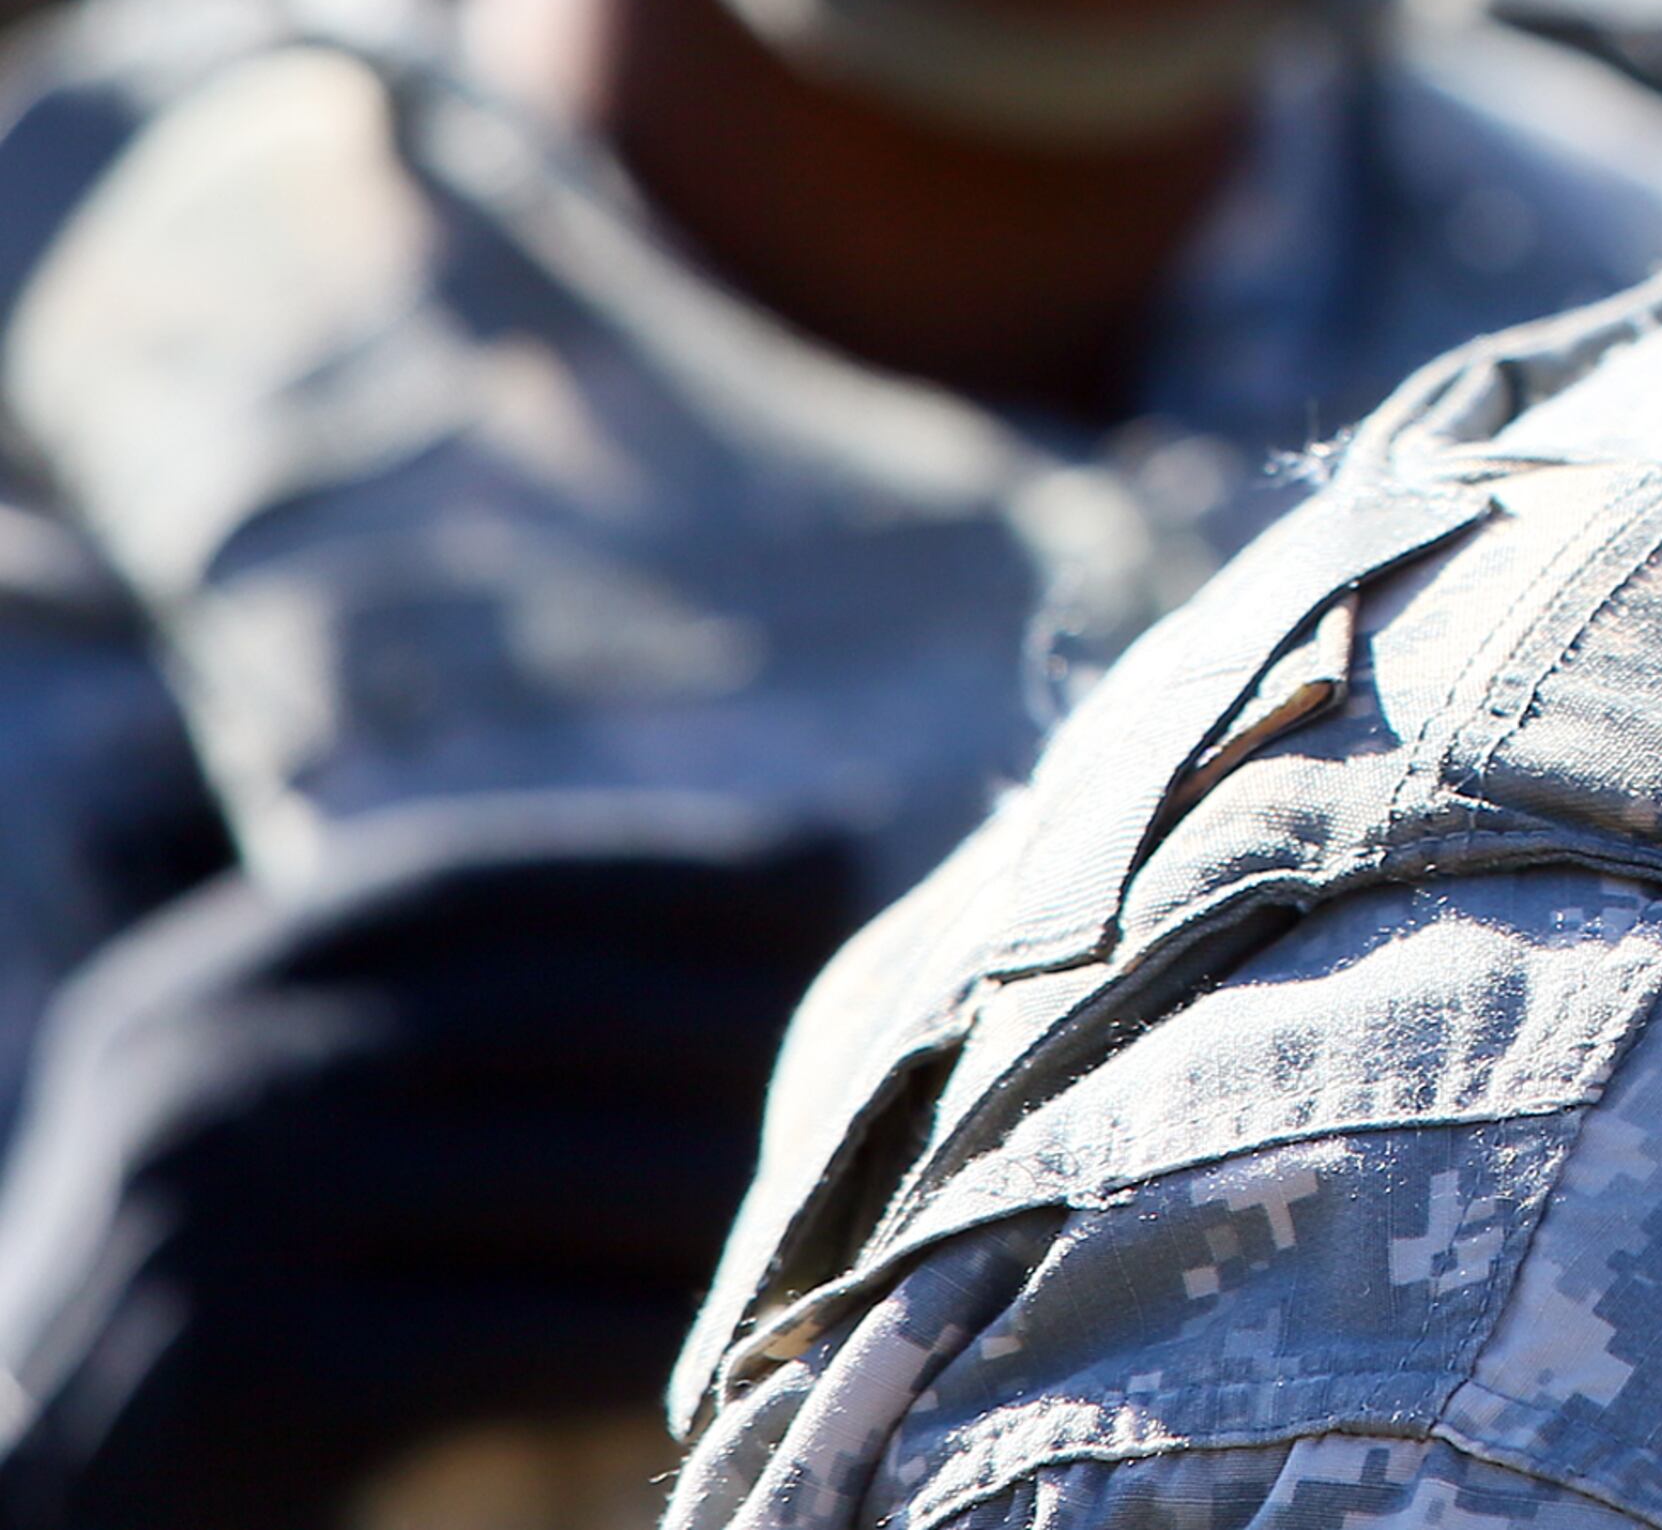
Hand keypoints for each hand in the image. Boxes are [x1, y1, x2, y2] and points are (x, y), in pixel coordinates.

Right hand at [0, 792, 859, 1529]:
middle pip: (557, 1013)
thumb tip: (835, 845)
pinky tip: (750, 1358)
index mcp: (218, 978)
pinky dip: (661, 1345)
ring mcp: (208, 1219)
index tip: (843, 875)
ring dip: (743, 1199)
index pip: (490, 879)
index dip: (681, 872)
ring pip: (572, 1173)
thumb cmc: (251, 1336)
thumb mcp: (343, 1132)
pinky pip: (527, 1339)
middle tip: (891, 1070)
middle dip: (750, 1037)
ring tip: (864, 1210)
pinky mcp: (245, 1386)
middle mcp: (200, 1068)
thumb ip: (515, 1013)